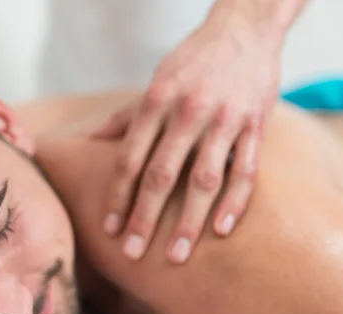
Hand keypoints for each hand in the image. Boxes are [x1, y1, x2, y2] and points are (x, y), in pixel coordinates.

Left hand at [95, 13, 280, 263]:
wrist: (244, 28)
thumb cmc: (192, 62)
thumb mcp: (155, 83)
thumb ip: (124, 117)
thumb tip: (87, 140)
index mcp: (157, 102)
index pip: (130, 158)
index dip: (117, 195)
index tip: (109, 228)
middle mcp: (188, 112)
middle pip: (162, 174)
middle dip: (145, 217)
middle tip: (132, 253)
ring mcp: (224, 120)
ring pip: (204, 178)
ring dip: (189, 220)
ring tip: (176, 255)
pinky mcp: (255, 125)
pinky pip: (246, 170)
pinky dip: (235, 202)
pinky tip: (221, 230)